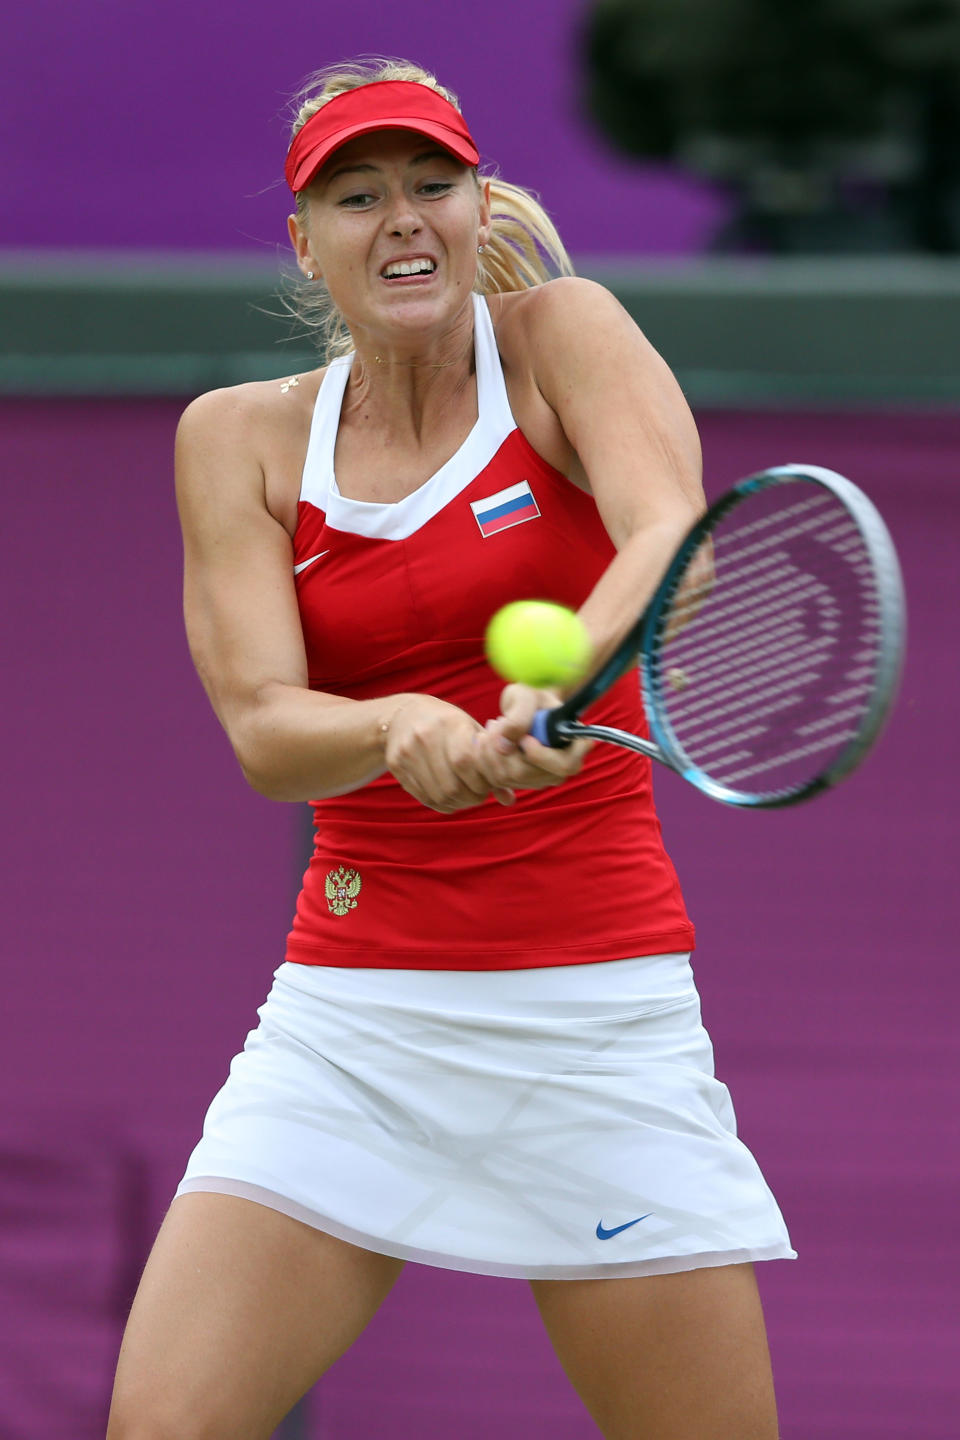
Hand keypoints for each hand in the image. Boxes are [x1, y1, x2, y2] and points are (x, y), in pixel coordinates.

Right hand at [382, 695, 515, 813]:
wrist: (402, 714)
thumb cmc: (447, 723)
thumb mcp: (470, 730)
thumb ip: (490, 761)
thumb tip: (509, 800)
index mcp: (448, 723)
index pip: (465, 761)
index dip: (481, 780)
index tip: (489, 784)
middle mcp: (424, 737)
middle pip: (452, 784)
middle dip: (472, 796)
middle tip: (480, 794)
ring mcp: (407, 752)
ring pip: (438, 795)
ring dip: (458, 803)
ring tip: (466, 796)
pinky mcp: (396, 765)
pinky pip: (423, 797)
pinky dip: (442, 804)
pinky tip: (450, 797)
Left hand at [473, 684, 592, 793]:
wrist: (526, 704)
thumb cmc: (532, 696)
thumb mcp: (526, 696)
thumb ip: (519, 716)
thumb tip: (505, 746)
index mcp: (575, 746)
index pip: (564, 765)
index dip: (540, 755)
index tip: (524, 738)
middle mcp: (560, 768)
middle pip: (527, 775)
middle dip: (504, 750)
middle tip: (495, 723)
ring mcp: (541, 778)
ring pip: (508, 778)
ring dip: (490, 751)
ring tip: (491, 726)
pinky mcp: (520, 782)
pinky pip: (496, 779)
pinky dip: (485, 758)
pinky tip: (487, 739)